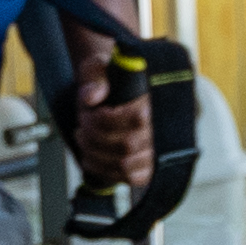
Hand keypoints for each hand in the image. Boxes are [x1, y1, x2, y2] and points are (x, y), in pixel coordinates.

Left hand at [65, 57, 159, 198]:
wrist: (119, 88)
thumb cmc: (109, 76)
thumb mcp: (98, 66)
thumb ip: (94, 76)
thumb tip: (91, 97)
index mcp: (156, 98)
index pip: (138, 118)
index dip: (105, 120)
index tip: (88, 113)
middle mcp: (164, 125)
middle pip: (128, 145)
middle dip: (95, 138)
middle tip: (81, 127)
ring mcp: (159, 148)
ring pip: (127, 165)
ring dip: (97, 155)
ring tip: (83, 139)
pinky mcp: (151, 165)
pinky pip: (132, 178)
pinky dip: (106, 171)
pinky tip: (92, 157)